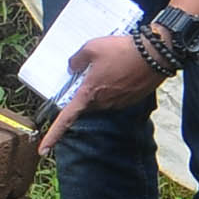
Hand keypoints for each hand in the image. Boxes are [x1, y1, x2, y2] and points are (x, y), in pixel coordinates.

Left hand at [38, 33, 159, 154]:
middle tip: (93, 71)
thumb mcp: (91, 47)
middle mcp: (103, 103)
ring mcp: (118, 104)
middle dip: (85, 92)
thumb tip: (72, 68)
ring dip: (102, 86)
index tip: (43, 150)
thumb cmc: (122, 51)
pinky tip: (123, 70)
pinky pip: (117, 97)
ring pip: (102, 99)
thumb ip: (77, 60)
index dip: (53, 135)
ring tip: (112, 66)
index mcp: (88, 94)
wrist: (155, 54)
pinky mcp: (131, 100)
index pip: (66, 119)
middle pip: (86, 104)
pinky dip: (116, 86)